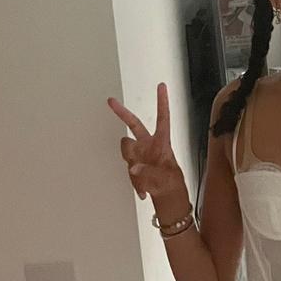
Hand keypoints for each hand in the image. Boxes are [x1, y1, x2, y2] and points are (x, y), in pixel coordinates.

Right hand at [106, 82, 184, 200]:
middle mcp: (149, 144)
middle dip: (122, 113)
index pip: (163, 119)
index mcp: (162, 142)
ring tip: (146, 182)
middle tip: (111, 101)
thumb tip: (134, 168)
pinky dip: (135, 181)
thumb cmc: (170, 182)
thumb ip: (148, 172)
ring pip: (126, 150)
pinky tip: (144, 189)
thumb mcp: (164, 178)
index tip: (162, 86)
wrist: (165, 193)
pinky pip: (127, 168)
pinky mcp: (132, 162)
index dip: (162, 102)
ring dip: (132, 165)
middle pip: (134, 124)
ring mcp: (139, 152)